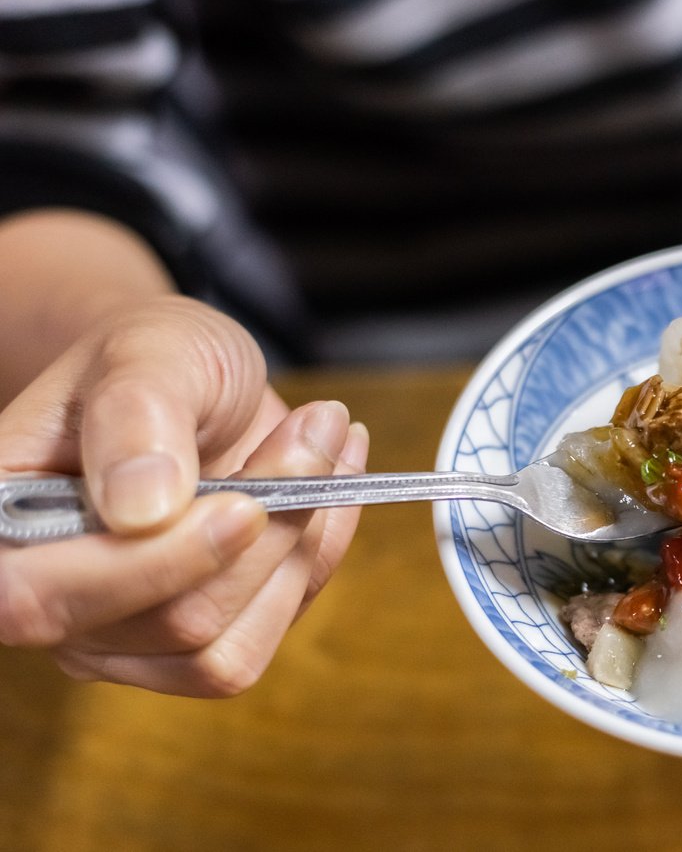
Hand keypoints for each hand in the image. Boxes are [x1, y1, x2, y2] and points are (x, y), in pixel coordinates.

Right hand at [0, 296, 368, 693]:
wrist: (193, 380)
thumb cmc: (154, 359)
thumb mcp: (149, 350)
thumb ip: (135, 414)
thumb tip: (140, 512)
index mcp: (4, 520)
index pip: (37, 596)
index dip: (149, 567)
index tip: (246, 504)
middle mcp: (50, 598)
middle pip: (171, 624)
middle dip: (265, 532)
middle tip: (312, 431)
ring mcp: (121, 634)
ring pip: (224, 651)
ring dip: (297, 545)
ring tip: (319, 444)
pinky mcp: (193, 645)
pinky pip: (266, 637)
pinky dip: (313, 561)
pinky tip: (328, 487)